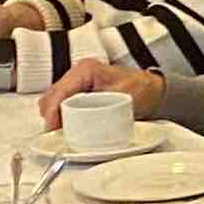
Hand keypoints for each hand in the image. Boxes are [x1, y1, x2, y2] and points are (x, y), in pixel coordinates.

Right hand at [35, 56, 167, 129]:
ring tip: (59, 130)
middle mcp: (78, 73)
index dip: (53, 110)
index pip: (60, 90)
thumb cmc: (142, 89)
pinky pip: (62, 102)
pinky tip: (64, 125)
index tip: (52, 126)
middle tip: (55, 132)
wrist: (154, 90)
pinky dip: (59, 113)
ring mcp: (78, 82)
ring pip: (54, 98)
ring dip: (53, 114)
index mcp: (86, 70)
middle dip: (50, 114)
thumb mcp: (121, 96)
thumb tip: (79, 116)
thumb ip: (100, 103)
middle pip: (52, 94)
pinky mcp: (80, 91)